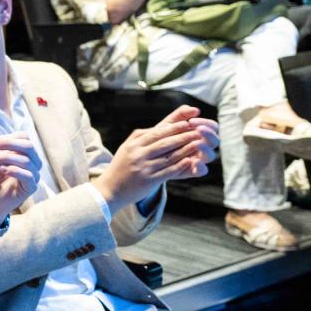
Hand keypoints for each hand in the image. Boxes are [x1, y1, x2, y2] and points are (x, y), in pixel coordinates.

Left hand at [0, 129, 39, 222]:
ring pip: (27, 161)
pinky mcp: (31, 187)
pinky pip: (29, 176)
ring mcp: (33, 174)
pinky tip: (3, 170)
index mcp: (23, 151)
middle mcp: (32, 161)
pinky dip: (14, 170)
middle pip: (28, 146)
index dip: (8, 138)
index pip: (23, 137)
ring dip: (7, 158)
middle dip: (9, 145)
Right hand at [97, 105, 217, 209]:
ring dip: (187, 148)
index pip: (157, 132)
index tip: (188, 121)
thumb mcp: (127, 148)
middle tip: (199, 130)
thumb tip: (159, 127)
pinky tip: (191, 160)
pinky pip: (168, 171)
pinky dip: (181, 165)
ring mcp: (144, 167)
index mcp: (134, 143)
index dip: (174, 126)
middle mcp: (138, 153)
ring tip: (200, 143)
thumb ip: (142, 137)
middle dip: (184, 134)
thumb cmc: (121, 167)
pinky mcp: (149, 180)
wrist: (110, 189)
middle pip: (165, 141)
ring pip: (169, 155)